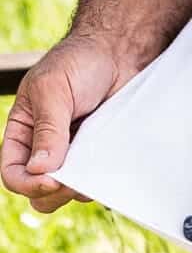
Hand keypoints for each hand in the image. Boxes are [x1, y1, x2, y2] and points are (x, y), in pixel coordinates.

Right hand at [1, 36, 128, 211]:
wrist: (117, 56)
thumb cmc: (78, 64)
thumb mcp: (53, 90)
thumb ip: (47, 131)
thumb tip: (40, 169)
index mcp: (22, 134)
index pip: (12, 175)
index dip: (28, 184)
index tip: (52, 179)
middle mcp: (44, 152)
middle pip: (38, 195)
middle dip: (53, 194)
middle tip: (73, 180)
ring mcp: (73, 159)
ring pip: (67, 195)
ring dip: (78, 189)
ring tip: (92, 163)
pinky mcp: (96, 160)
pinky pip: (94, 185)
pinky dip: (99, 182)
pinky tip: (107, 163)